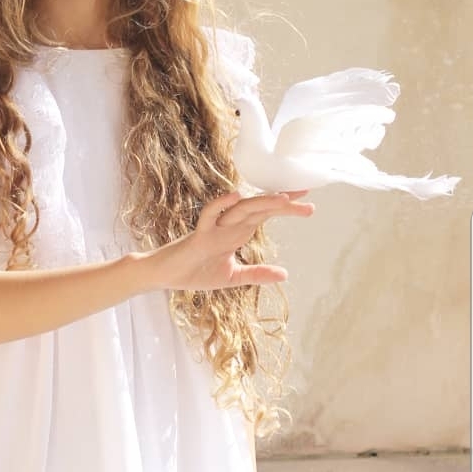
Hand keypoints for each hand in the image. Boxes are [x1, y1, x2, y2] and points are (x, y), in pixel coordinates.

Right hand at [146, 189, 314, 292]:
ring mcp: (214, 229)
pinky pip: (209, 215)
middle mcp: (228, 226)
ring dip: (262, 202)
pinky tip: (235, 197)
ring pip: (241, 209)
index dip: (285, 207)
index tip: (308, 202)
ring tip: (284, 199)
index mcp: (237, 233)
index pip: (265, 215)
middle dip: (283, 202)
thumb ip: (256, 274)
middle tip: (307, 194)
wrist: (164, 276)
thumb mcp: (232, 277)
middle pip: (259, 208)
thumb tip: (284, 275)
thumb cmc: (194, 272)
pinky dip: (221, 205)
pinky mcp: (198, 235)